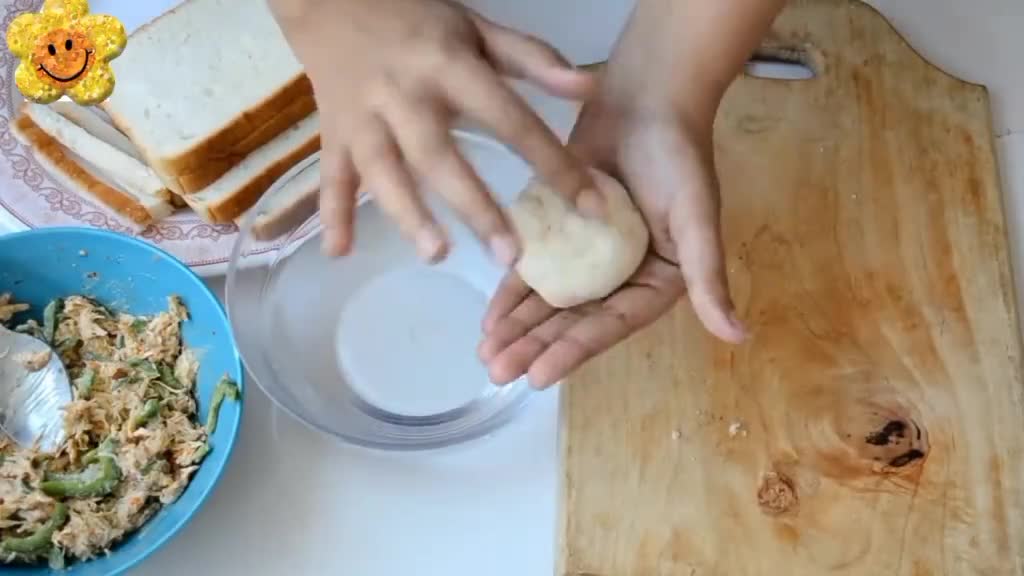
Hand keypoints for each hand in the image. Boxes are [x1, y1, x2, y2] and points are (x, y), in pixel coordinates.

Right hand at [269, 0, 596, 263]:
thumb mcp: (477, 28)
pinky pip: (332, 177)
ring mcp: (363, 117)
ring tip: (435, 254)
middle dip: (474, 206)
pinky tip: (340, 252)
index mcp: (448, 66)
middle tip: (509, 255)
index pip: (509, 118)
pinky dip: (332, 215)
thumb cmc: (417, 20)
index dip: (551, 161)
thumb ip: (532, 58)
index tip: (587, 205)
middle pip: (440, 156)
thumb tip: (589, 87)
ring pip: (384, 171)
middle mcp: (404, 95)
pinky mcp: (333, 134)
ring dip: (407, 214)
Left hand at [478, 72, 746, 388]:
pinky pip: (533, 266)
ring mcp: (587, 255)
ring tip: (485, 355)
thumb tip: (739, 337)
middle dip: (534, 347)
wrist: (646, 97)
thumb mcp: (696, 219)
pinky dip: (511, 291)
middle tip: (496, 373)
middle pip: (573, 320)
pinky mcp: (559, 230)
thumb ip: (707, 278)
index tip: (538, 377)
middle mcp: (620, 276)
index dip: (574, 351)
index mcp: (657, 281)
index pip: (610, 324)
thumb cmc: (677, 157)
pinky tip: (488, 317)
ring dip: (517, 328)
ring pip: (548, 300)